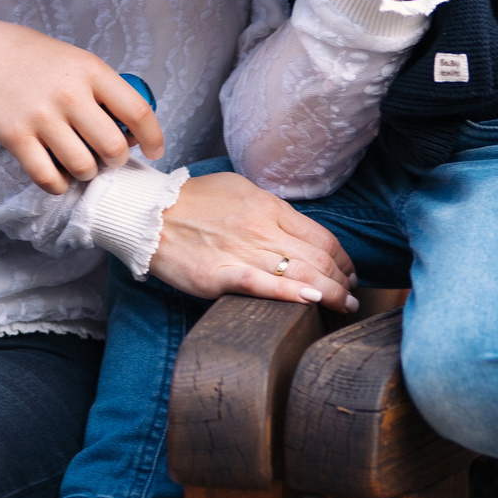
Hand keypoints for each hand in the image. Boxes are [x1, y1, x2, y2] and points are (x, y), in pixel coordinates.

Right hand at [0, 4, 163, 191]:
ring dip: (88, 173)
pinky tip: (57, 175)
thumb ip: (101, 89)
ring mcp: (41, 118)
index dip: (154, 138)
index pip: (138, 112)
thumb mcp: (75, 59)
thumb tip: (130, 129)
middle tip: (107, 157)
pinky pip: (48, 178)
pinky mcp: (16, 138)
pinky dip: (58, 185)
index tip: (155, 150)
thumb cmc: (30, 56)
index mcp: (90, 71)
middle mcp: (70, 95)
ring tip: (80, 164)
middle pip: (113, 148)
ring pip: (83, 167)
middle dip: (116, 160)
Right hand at [149, 171, 360, 311]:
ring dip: (331, 294)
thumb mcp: (238, 190)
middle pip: (319, 259)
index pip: (323, 238)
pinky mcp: (219, 275)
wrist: (147, 213)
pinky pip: (263, 286)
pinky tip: (311, 302)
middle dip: (343, 282)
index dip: (343, 260)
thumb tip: (299, 229)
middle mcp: (260, 229)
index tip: (348, 273)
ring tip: (343, 306)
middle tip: (351, 296)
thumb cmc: (192, 202)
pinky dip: (291, 294)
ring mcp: (241, 252)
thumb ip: (271, 209)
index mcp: (268, 207)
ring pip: (301, 275)